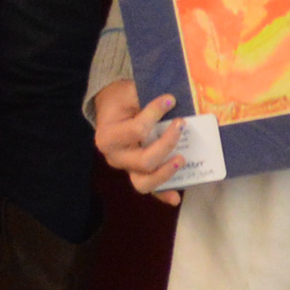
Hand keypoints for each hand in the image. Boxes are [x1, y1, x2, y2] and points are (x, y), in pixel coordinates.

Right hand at [93, 78, 193, 195]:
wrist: (113, 108)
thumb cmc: (122, 100)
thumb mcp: (128, 92)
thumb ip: (145, 97)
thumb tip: (173, 101)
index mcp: (108, 136)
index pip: (136, 130)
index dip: (155, 114)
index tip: (170, 99)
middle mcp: (115, 157)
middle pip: (143, 161)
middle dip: (166, 145)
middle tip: (181, 125)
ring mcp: (127, 169)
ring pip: (144, 183)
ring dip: (165, 173)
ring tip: (182, 159)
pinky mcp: (139, 174)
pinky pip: (151, 189)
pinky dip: (163, 194)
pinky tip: (176, 198)